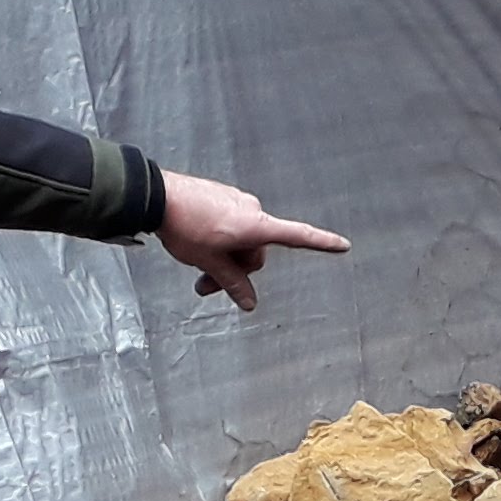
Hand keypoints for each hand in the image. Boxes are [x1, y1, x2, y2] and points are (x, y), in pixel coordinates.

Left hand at [156, 171, 348, 312]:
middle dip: (236, 270)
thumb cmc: (185, 227)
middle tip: (206, 286)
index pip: (297, 236)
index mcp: (256, 225)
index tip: (344, 245)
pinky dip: (219, 241)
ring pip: (241, 240)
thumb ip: (231, 283)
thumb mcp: (208, 262)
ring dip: (224, 258)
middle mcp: (252, 209)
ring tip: (197, 269)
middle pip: (256, 252)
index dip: (322, 243)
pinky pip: (230, 226)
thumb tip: (249, 303)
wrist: (157, 196)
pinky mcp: (222, 197)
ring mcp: (237, 201)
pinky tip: (196, 243)